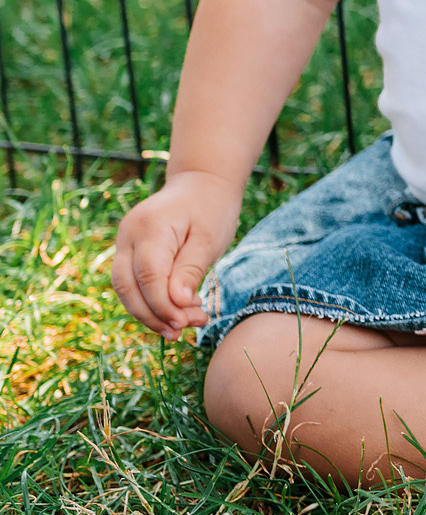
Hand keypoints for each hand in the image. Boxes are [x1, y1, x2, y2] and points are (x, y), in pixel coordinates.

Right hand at [112, 170, 243, 338]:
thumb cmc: (211, 209)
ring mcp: (124, 242)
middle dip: (153, 315)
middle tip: (183, 331)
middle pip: (127, 286)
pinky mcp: (128, 251)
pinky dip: (149, 301)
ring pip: (125, 288)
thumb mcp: (210, 239)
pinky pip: (132, 282)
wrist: (202, 183)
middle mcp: (128, 235)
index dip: (163, 306)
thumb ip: (190, 270)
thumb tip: (176, 305)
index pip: (148, 276)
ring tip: (182, 326)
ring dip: (150, 313)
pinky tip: (173, 313)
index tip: (186, 324)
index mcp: (150, 227)